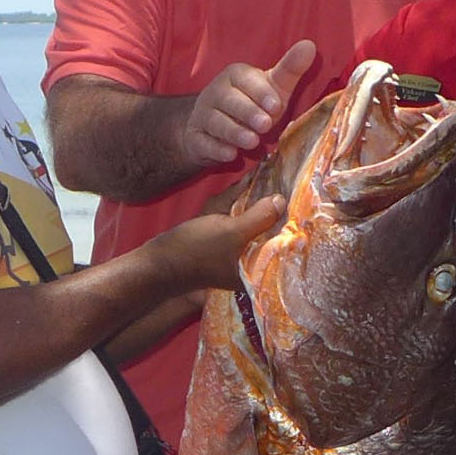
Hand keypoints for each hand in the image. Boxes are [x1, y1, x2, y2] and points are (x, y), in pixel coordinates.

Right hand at [148, 195, 285, 294]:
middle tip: (286, 188)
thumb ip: (259, 218)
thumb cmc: (195, 250)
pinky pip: (241, 227)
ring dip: (261, 209)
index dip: (290, 222)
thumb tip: (280, 201)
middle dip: (276, 214)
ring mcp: (236, 258)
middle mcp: (250, 266)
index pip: (283, 244)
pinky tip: (250, 194)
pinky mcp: (224, 249)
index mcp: (257, 269)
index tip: (298, 200)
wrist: (157, 263)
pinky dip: (245, 212)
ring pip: (255, 229)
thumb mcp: (231, 232)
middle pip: (270, 235)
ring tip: (272, 185)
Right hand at [180, 41, 316, 170]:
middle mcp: (215, 92)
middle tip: (265, 125)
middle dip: (247, 112)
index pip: (246, 80)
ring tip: (252, 141)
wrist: (216, 129)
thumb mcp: (273, 88)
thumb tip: (309, 45)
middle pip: (229, 100)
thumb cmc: (253, 105)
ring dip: (234, 132)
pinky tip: (231, 154)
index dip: (261, 92)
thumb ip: (290, 69)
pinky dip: (216, 149)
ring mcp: (202, 115)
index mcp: (234, 75)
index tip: (276, 105)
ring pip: (215, 122)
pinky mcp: (196, 137)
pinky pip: (203, 142)